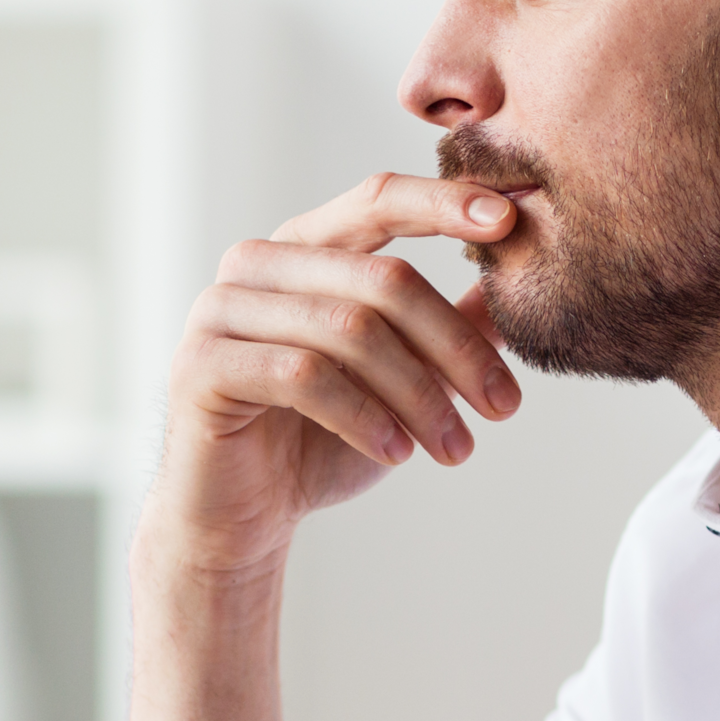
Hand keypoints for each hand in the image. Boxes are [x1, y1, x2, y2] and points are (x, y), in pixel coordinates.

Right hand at [146, 174, 524, 580]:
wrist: (240, 520)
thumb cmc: (319, 442)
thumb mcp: (401, 382)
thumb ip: (447, 329)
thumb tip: (519, 283)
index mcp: (303, 248)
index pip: (378, 201)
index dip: (444, 203)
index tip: (511, 222)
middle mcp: (256, 264)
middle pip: (383, 279)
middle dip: (457, 347)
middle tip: (505, 407)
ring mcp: (220, 309)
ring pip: (351, 329)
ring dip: (420, 396)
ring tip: (456, 449)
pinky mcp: (200, 364)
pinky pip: (303, 375)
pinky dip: (364, 417)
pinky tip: (397, 454)